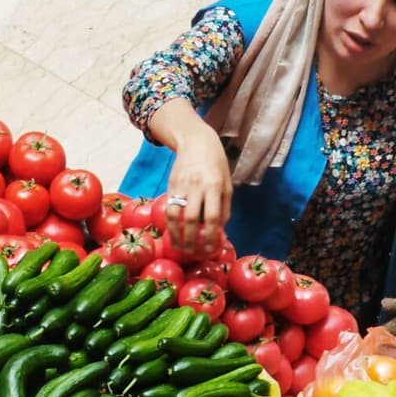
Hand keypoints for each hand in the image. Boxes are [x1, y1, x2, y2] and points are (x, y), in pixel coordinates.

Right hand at [161, 129, 231, 259]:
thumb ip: (223, 207)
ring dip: (177, 236)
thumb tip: (219, 231)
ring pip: (175, 216)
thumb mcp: (226, 183)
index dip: (211, 236)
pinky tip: (173, 234)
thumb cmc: (216, 164)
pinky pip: (168, 209)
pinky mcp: (170, 186)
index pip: (212, 217)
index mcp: (214, 186)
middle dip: (192, 241)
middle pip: (191, 219)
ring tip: (180, 249)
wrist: (196, 142)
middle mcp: (196, 186)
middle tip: (193, 254)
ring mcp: (181, 186)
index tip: (211, 249)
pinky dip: (170, 225)